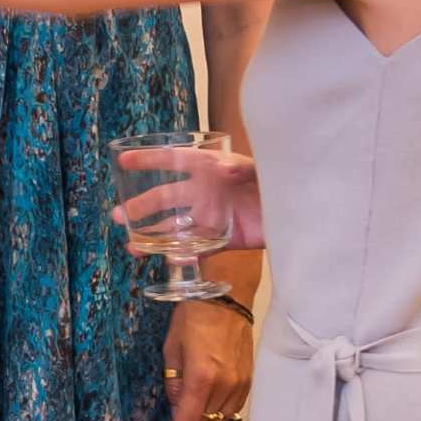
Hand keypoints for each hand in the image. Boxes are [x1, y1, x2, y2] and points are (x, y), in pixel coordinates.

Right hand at [111, 144, 264, 252]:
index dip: (149, 159)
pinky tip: (169, 261)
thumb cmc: (277, 182)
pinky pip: (197, 249)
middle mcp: (204, 192)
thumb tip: (222, 171)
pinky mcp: (223, 239)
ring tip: (132, 246)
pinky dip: (183, 256)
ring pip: (175, 227)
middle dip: (140, 206)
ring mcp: (211, 216)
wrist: (301, 211)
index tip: (123, 160)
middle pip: (165, 198)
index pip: (173, 160)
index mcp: (209, 168)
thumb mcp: (258, 170)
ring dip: (153, 236)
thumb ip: (240, 170)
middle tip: (119, 215)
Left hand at [154, 300, 256, 420]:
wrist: (227, 298)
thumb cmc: (193, 317)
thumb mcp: (171, 349)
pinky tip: (203, 418)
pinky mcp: (248, 382)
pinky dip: (217, 420)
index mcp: (202, 377)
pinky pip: (233, 412)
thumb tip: (177, 406)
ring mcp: (240, 385)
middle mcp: (225, 386)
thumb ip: (174, 383)